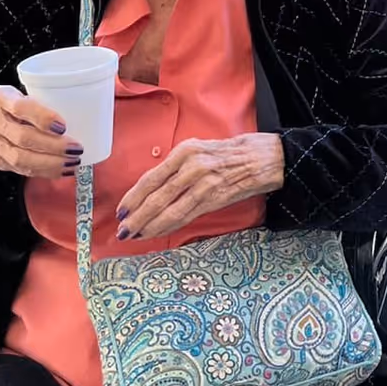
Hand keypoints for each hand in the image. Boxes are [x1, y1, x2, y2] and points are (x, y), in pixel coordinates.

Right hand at [0, 86, 81, 177]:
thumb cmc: (18, 106)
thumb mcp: (28, 94)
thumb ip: (49, 100)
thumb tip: (92, 110)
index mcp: (1, 97)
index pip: (20, 107)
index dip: (43, 117)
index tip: (64, 126)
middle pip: (22, 136)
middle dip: (53, 146)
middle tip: (76, 149)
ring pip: (20, 158)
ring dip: (50, 163)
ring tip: (73, 162)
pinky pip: (21, 170)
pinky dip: (45, 172)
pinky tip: (62, 171)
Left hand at [117, 134, 284, 240]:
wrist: (265, 157)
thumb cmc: (231, 153)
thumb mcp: (200, 150)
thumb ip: (177, 168)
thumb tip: (152, 191)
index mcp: (185, 151)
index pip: (151, 178)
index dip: (133, 197)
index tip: (121, 210)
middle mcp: (192, 166)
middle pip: (157, 196)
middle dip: (137, 216)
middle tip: (123, 230)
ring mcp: (205, 183)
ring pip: (170, 209)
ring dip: (150, 225)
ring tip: (136, 235)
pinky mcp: (216, 198)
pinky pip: (187, 215)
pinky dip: (170, 226)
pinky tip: (158, 232)